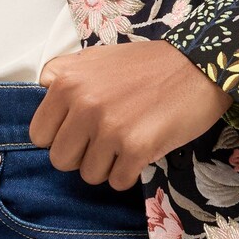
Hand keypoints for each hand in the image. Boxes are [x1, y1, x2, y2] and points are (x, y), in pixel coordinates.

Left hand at [34, 37, 231, 185]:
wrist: (198, 66)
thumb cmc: (148, 64)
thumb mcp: (96, 57)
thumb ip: (64, 74)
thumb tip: (42, 89)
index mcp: (67, 82)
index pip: (39, 134)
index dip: (61, 137)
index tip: (81, 130)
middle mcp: (84, 104)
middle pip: (61, 160)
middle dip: (83, 155)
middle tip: (107, 139)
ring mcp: (109, 127)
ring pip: (89, 175)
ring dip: (109, 165)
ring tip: (128, 141)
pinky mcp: (136, 147)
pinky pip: (118, 181)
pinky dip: (130, 172)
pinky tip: (143, 150)